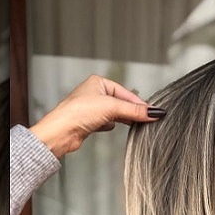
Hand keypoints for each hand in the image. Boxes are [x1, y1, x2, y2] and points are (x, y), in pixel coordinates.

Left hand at [30, 75, 164, 157]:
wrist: (61, 132)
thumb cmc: (77, 112)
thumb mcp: (112, 108)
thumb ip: (134, 110)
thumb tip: (153, 112)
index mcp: (99, 82)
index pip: (126, 92)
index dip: (140, 103)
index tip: (153, 113)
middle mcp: (95, 93)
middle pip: (122, 103)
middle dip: (132, 112)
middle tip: (146, 120)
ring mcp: (92, 108)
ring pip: (115, 113)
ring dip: (122, 119)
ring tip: (133, 124)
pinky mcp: (89, 121)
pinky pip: (107, 122)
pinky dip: (111, 125)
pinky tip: (109, 127)